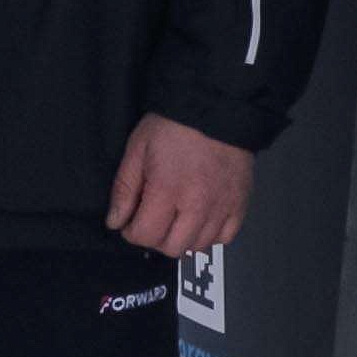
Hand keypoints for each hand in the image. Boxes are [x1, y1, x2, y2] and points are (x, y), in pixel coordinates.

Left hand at [107, 115, 255, 259]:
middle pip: (172, 248)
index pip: (146, 235)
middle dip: (155, 239)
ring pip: (199, 246)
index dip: (132, 232)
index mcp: (168, 189)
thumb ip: (125, 189)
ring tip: (175, 219)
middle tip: (152, 221)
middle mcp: (198, 204)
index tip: (130, 222)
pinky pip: (225, 238)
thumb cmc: (175, 125)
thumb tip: (116, 221)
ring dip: (182, 238)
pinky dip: (210, 235)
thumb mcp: (138, 149)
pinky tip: (199, 219)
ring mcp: (222, 207)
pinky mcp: (240, 204)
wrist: (217, 108)